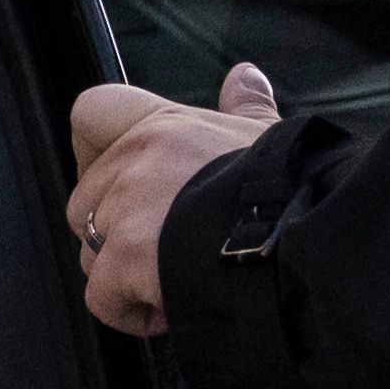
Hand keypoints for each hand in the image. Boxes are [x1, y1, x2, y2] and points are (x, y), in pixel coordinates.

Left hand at [64, 62, 282, 335]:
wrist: (305, 237)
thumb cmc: (291, 189)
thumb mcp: (269, 138)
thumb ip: (246, 108)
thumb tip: (245, 76)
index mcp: (162, 126)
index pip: (91, 114)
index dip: (90, 151)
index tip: (118, 178)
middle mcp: (134, 160)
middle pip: (84, 201)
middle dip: (116, 232)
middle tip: (166, 246)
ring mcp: (125, 209)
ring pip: (91, 252)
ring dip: (124, 274)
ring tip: (177, 276)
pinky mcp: (126, 259)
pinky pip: (102, 297)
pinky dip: (130, 312)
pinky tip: (171, 307)